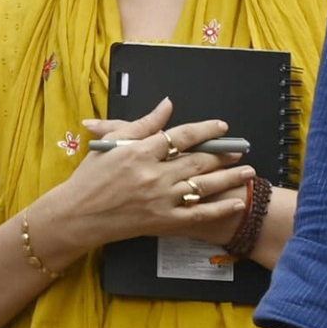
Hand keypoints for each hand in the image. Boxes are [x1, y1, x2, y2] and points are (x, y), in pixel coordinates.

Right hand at [39, 98, 254, 257]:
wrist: (78, 215)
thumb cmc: (91, 177)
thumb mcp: (113, 143)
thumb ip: (143, 123)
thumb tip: (167, 105)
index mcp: (140, 152)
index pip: (181, 136)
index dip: (205, 129)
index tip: (221, 126)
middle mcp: (154, 175)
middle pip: (198, 160)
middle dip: (223, 153)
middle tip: (240, 148)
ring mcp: (161, 200)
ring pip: (204, 187)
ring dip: (229, 178)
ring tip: (248, 170)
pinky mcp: (163, 222)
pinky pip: (198, 215)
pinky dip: (219, 208)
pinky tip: (235, 202)